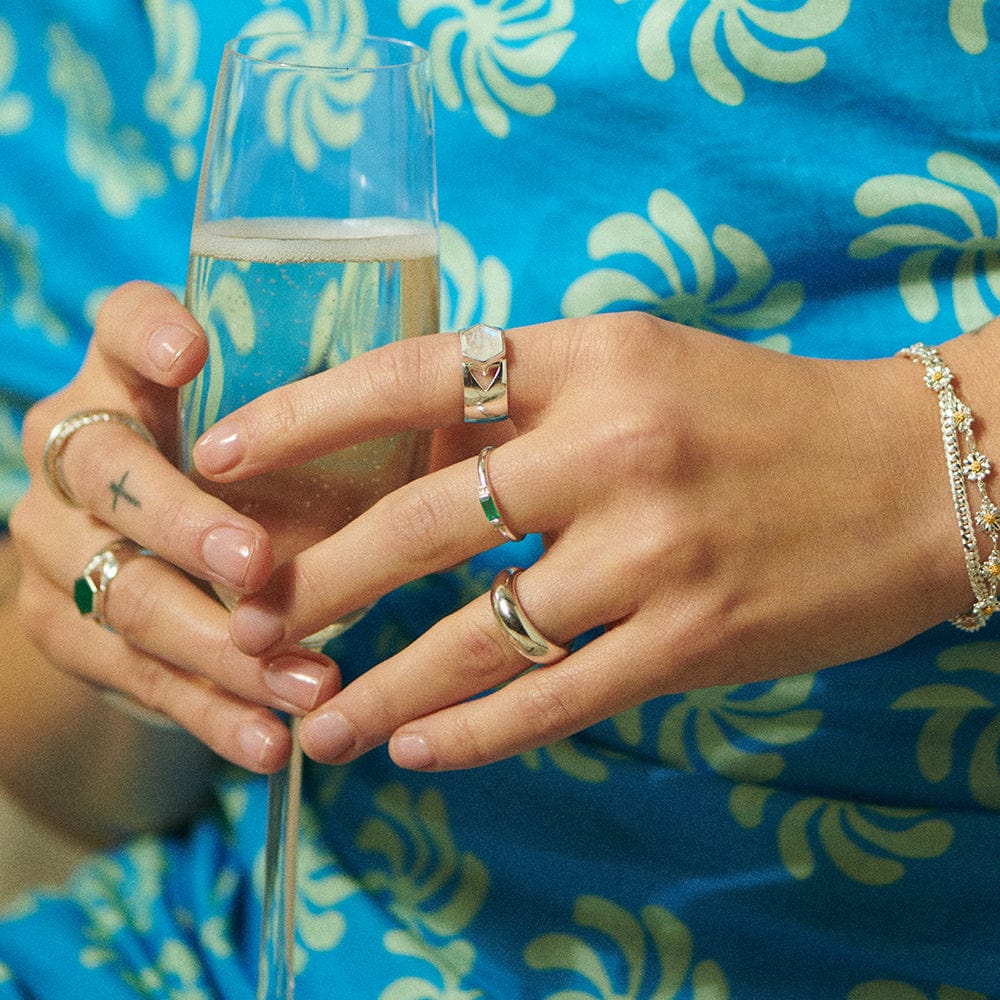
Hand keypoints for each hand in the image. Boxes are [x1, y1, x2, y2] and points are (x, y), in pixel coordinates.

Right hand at [11, 282, 338, 772]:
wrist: (150, 568)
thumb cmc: (248, 487)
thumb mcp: (280, 446)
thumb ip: (332, 434)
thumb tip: (460, 437)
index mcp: (128, 378)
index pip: (119, 325)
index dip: (146, 334)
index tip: (194, 352)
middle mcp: (73, 447)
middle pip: (110, 474)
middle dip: (186, 524)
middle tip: (259, 565)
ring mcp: (52, 539)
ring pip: (125, 592)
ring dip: (219, 644)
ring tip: (306, 682)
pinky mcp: (57, 624)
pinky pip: (133, 674)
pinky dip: (210, 711)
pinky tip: (269, 743)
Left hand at [193, 312, 968, 770]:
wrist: (916, 473)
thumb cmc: (764, 413)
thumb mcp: (641, 366)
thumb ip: (531, 402)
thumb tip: (411, 458)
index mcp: (591, 356)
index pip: (411, 379)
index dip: (302, 416)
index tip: (219, 455)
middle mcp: (613, 448)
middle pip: (423, 524)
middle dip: (316, 579)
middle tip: (241, 620)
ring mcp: (654, 551)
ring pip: (479, 633)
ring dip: (384, 685)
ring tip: (315, 722)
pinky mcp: (693, 639)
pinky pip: (556, 696)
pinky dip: (477, 732)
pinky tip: (419, 753)